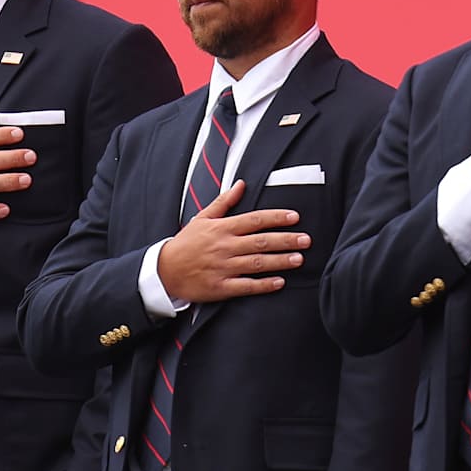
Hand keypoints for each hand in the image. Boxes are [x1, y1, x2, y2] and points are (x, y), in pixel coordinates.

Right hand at [155, 182, 306, 302]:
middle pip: (261, 241)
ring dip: (280, 261)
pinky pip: (246, 286)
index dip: (276, 217)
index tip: (295, 217)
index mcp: (222, 228)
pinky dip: (263, 285)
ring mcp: (223, 267)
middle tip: (306, 240)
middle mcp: (225, 247)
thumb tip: (241, 184)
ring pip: (257, 263)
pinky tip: (279, 282)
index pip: (254, 220)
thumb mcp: (202, 218)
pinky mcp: (221, 287)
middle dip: (286, 240)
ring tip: (299, 259)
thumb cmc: (186, 243)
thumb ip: (224, 202)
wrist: (165, 271)